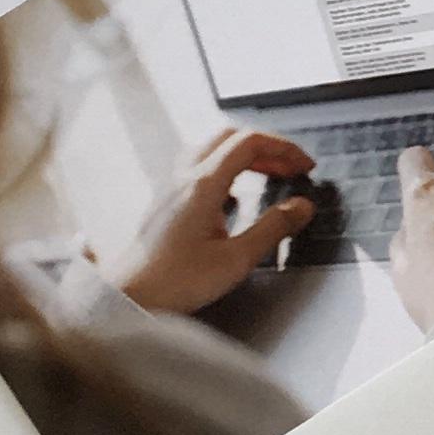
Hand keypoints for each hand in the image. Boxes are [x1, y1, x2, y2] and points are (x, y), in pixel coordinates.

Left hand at [110, 127, 316, 312]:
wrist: (129, 296)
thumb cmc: (173, 281)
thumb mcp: (236, 259)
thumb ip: (273, 229)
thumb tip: (302, 207)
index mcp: (203, 185)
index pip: (250, 142)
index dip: (284, 148)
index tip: (304, 165)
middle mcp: (184, 178)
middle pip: (230, 138)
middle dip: (267, 148)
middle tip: (290, 167)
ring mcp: (171, 188)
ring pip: (211, 149)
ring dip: (244, 155)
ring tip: (266, 174)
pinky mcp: (165, 202)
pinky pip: (197, 168)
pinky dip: (224, 170)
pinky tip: (232, 197)